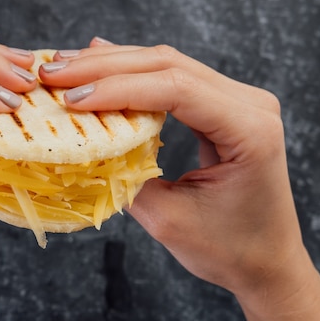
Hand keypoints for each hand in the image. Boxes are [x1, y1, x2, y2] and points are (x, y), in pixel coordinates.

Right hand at [39, 39, 319, 320]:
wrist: (265, 261)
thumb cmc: (227, 249)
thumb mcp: (168, 219)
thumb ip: (125, 176)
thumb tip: (82, 145)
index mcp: (249, 130)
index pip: (176, 89)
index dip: (118, 89)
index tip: (70, 98)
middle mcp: (250, 104)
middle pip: (168, 65)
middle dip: (104, 67)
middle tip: (54, 72)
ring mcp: (239, 99)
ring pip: (166, 64)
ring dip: (112, 64)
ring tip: (65, 67)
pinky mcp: (222, 104)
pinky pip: (172, 77)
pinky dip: (131, 72)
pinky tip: (100, 59)